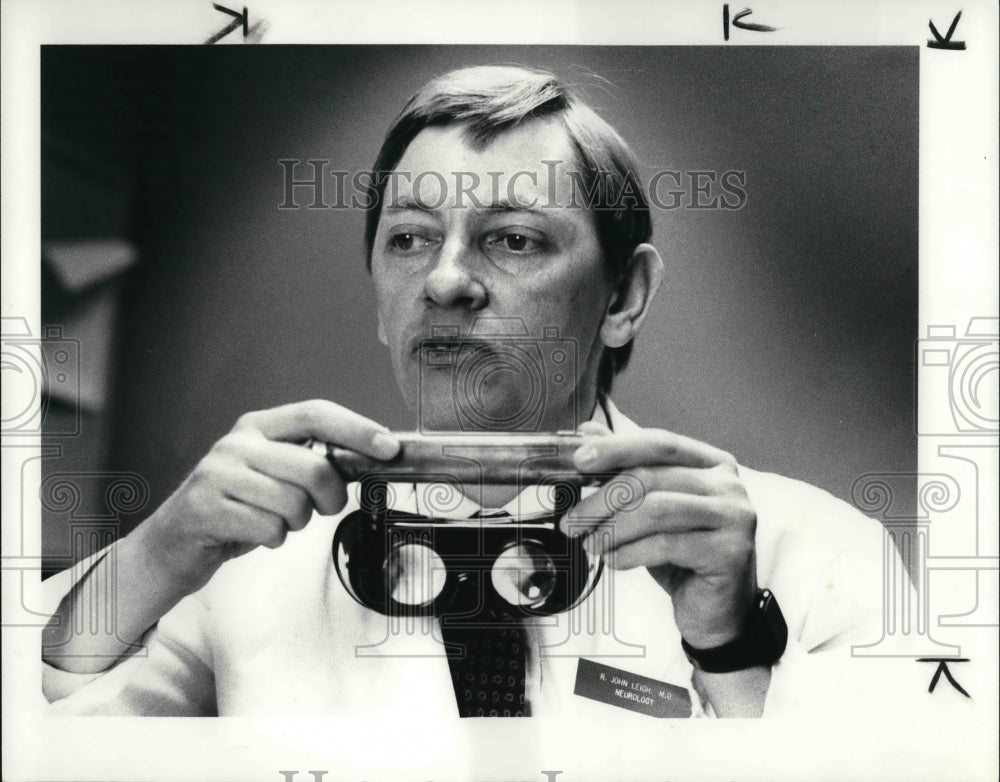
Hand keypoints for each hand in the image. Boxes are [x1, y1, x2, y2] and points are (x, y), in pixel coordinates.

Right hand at [141, 399, 399, 594]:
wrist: (174, 543)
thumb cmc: (236, 507)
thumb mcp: (274, 475)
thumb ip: (313, 461)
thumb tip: (372, 457)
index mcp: (259, 426)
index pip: (317, 413)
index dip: (358, 429)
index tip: (390, 448)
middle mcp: (238, 443)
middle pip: (315, 466)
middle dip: (330, 497)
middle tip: (323, 508)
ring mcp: (219, 473)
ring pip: (294, 503)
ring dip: (295, 523)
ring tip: (273, 521)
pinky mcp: (206, 507)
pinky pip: (268, 528)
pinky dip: (271, 539)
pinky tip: (252, 533)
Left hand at [563, 422, 757, 648]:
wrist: (716, 611)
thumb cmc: (683, 555)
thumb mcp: (651, 508)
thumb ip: (625, 468)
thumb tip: (588, 432)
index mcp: (712, 463)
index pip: (659, 443)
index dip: (617, 448)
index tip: (579, 460)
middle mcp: (728, 485)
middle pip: (651, 477)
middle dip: (601, 500)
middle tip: (571, 522)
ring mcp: (734, 517)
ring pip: (655, 510)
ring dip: (612, 529)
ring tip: (590, 545)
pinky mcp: (729, 552)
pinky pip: (665, 544)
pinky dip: (629, 553)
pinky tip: (614, 561)